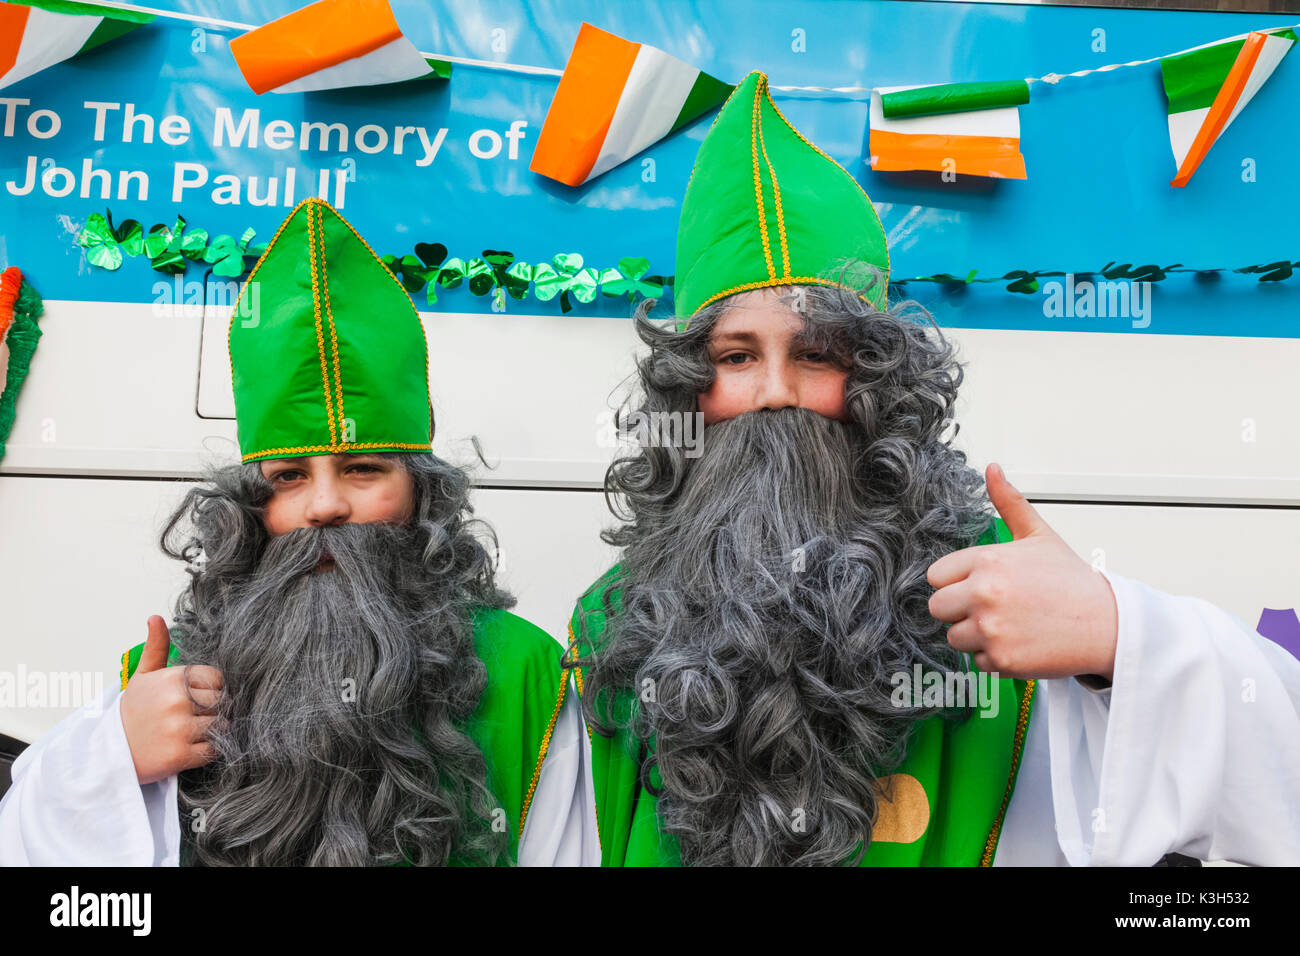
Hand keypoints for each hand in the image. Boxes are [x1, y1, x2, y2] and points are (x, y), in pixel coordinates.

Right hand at [118, 615, 223, 784]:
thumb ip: (156, 647)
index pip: (218, 679)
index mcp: (172, 678)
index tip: (197, 699)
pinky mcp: (179, 754)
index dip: (211, 691)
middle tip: (195, 719)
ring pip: (222, 726)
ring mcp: (179, 728)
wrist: (107, 753)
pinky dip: (208, 751)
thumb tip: (156, 617)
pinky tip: (190, 748)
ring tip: (191, 734)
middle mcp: (177, 701)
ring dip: (214, 733)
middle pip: (223, 702)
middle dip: (214, 711)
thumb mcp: (142, 676)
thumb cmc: (132, 712)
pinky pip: (214, 750)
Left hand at [926, 463, 1117, 681]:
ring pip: (954, 637)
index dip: (956, 582)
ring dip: (976, 636)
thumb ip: (1009, 503)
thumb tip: (992, 469)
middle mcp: (983, 593)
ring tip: (1011, 625)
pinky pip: (977, 662)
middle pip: (937, 608)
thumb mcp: (1039, 536)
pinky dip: (995, 658)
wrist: (1107, 624)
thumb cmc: (1072, 581)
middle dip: (960, 610)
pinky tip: (1022, 643)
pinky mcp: (1001, 658)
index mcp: (987, 560)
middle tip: (994, 608)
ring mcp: (991, 628)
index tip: (980, 586)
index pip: (937, 576)